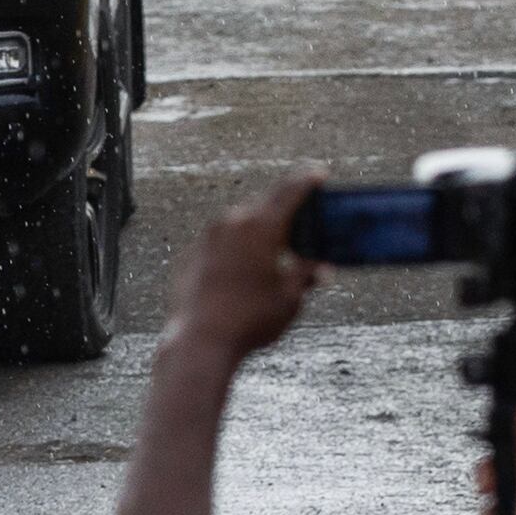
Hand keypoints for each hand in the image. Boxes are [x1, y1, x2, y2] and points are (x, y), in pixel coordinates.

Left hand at [164, 177, 323, 362]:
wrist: (199, 341)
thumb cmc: (250, 320)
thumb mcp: (289, 299)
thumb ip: (306, 275)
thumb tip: (323, 269)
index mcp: (262, 227)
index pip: (290, 191)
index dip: (307, 180)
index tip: (318, 172)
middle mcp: (232, 222)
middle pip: (264, 204)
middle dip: (284, 209)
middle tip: (300, 218)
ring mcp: (208, 237)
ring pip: (240, 222)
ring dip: (258, 229)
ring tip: (273, 249)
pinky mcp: (192, 254)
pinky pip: (220, 241)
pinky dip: (236, 247)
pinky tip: (244, 270)